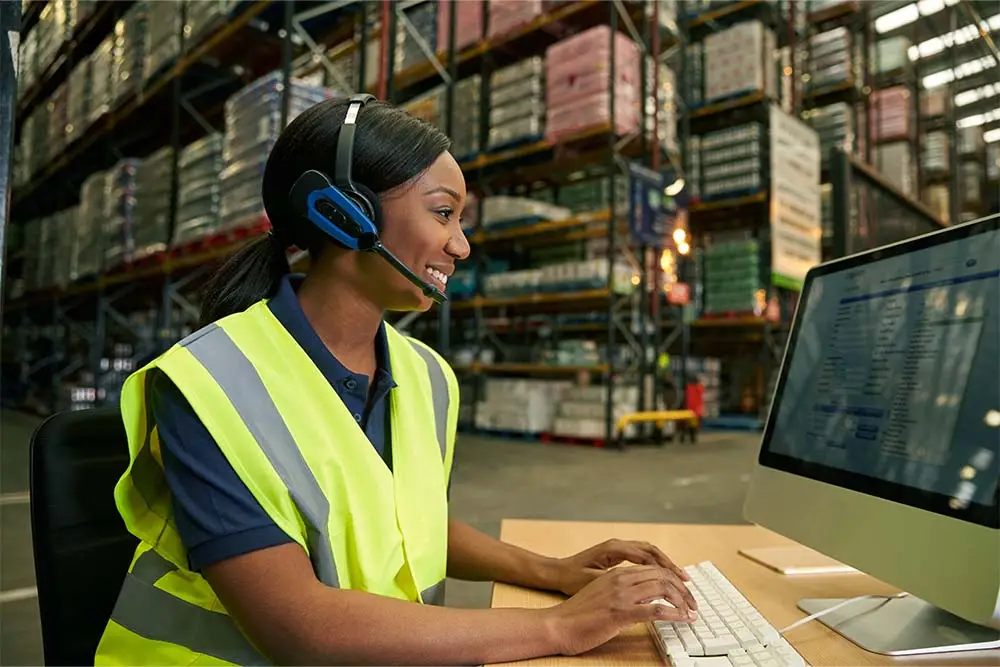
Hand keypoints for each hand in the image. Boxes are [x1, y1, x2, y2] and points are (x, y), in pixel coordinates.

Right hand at [545, 566, 698, 655]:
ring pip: (662, 589)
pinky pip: (655, 610)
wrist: (557, 624)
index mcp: (615, 574)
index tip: (684, 591)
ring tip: (691, 612)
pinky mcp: (620, 612)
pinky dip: (673, 614)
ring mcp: (620, 595)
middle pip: (661, 576)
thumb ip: (620, 592)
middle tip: (693, 603)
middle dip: (682, 589)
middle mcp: (620, 580)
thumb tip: (641, 598)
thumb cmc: (576, 614)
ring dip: (682, 601)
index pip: (653, 569)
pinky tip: (682, 619)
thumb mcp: (600, 595)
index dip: (672, 578)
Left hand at [548, 538, 691, 596]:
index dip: (666, 569)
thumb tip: (642, 585)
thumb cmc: (571, 578)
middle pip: (653, 551)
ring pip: (648, 553)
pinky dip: (654, 566)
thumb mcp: (594, 581)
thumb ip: (618, 581)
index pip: (648, 555)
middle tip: (686, 581)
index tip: (680, 582)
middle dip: (671, 566)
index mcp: (615, 548)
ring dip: (664, 565)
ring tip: (680, 579)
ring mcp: (618, 548)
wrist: (556, 573)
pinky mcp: (617, 555)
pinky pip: (641, 557)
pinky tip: (662, 578)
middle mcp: (618, 544)